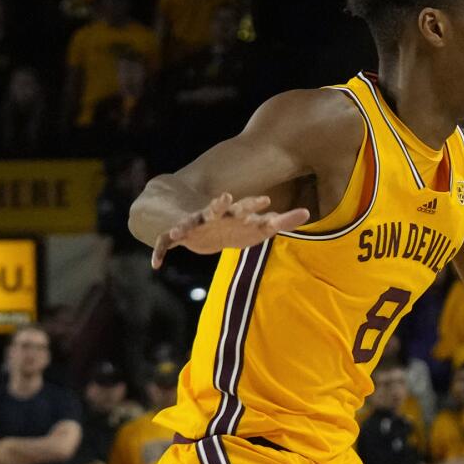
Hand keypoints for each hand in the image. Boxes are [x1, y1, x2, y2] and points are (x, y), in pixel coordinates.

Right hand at [150, 192, 309, 267]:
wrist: (197, 227)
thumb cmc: (234, 228)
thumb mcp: (258, 227)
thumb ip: (282, 221)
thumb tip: (308, 212)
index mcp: (231, 214)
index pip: (245, 207)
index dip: (254, 205)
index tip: (266, 200)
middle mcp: (212, 216)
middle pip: (218, 210)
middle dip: (221, 206)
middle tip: (225, 198)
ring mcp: (194, 224)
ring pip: (190, 222)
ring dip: (185, 226)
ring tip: (181, 230)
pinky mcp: (177, 234)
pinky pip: (165, 243)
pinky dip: (159, 252)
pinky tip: (156, 265)